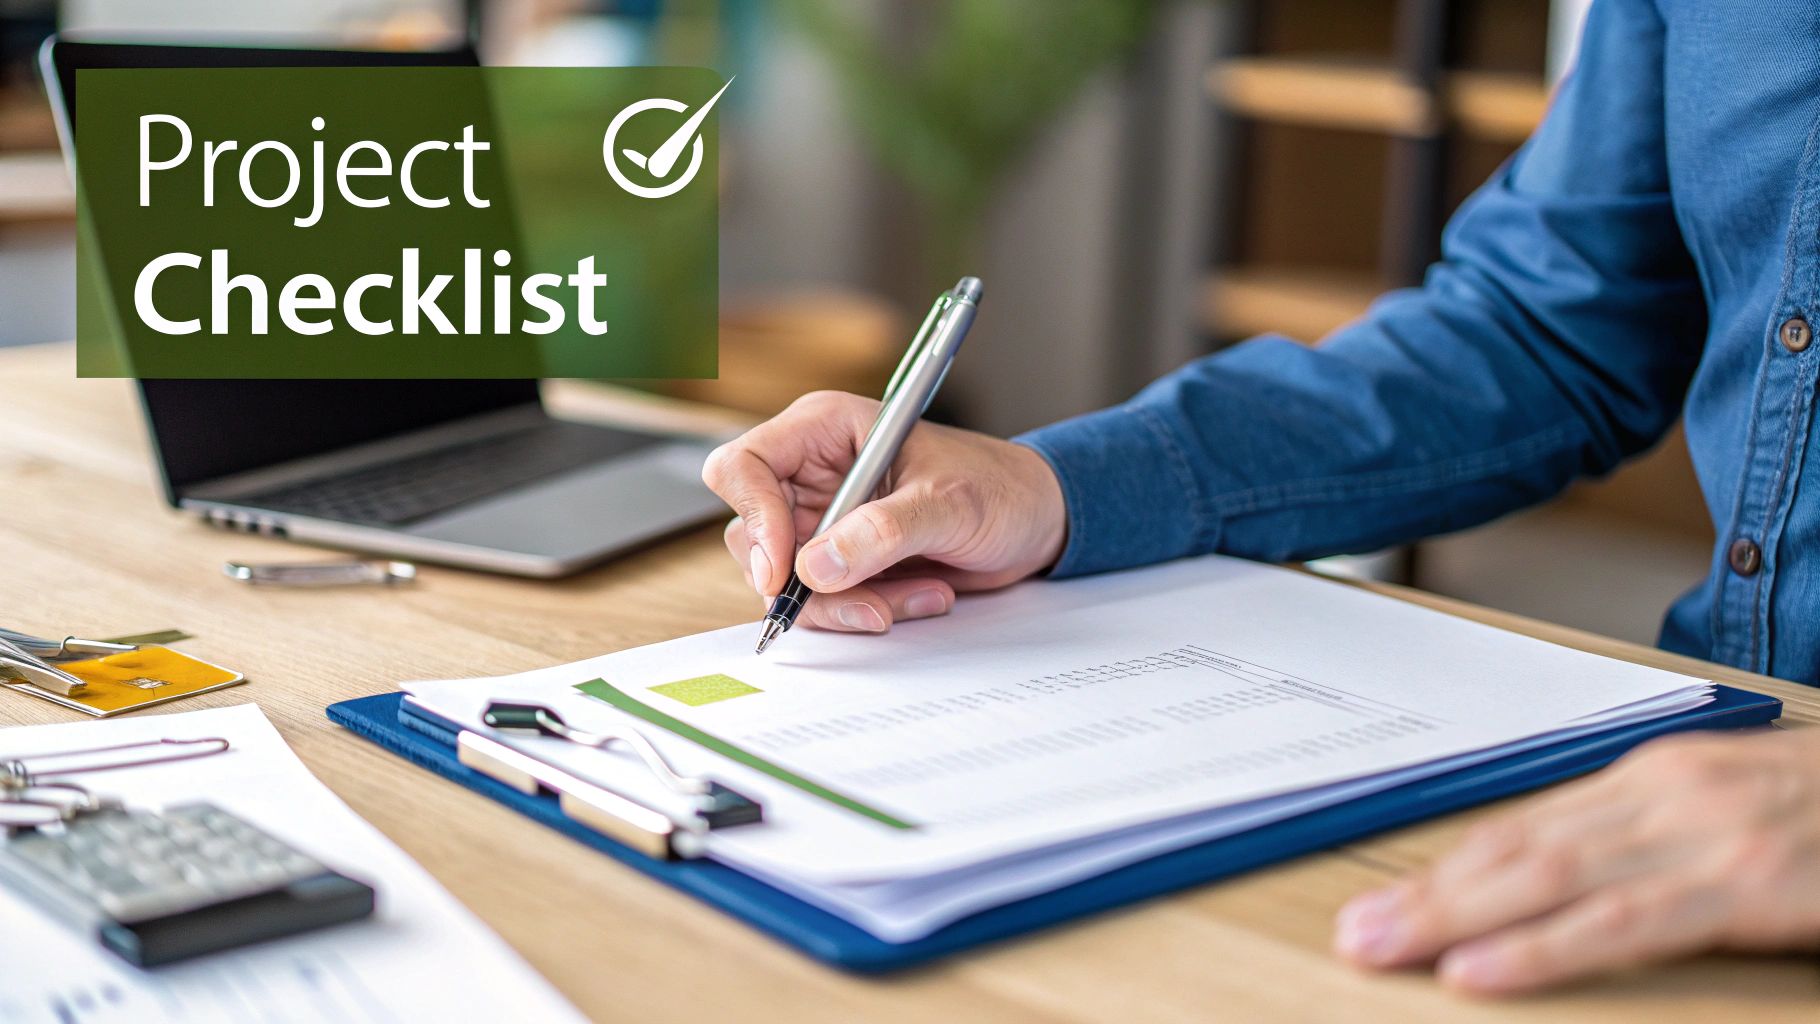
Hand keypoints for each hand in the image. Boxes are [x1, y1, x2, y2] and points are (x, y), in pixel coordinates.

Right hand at [702, 391, 1067, 632]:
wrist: (1035, 521)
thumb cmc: (1000, 488)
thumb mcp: (949, 504)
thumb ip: (883, 532)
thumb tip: (815, 566)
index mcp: (825, 429)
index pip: (744, 466)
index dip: (754, 518)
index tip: (784, 571)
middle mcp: (812, 473)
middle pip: (755, 537)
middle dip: (810, 583)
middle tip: (872, 603)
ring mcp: (822, 520)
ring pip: (786, 581)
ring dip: (850, 603)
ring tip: (921, 593)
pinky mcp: (841, 560)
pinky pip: (824, 601)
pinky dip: (870, 610)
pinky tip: (923, 595)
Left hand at [1334, 728, 1819, 994]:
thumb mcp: (1739, 812)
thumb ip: (1655, 840)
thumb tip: (1568, 883)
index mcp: (1660, 775)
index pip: (1525, 824)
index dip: (1448, 868)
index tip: (1383, 900)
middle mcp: (1668, 792)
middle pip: (1517, 848)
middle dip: (1426, 896)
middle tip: (1353, 936)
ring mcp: (1707, 833)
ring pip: (1549, 879)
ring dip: (1452, 920)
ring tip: (1383, 951)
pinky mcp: (1752, 881)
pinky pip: (1624, 923)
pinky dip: (1543, 949)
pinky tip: (1480, 970)